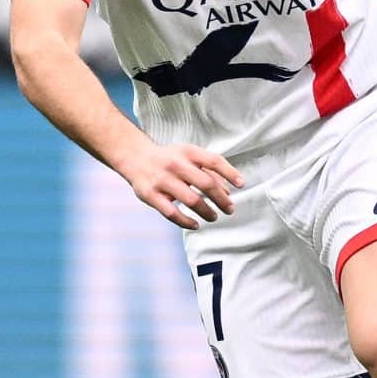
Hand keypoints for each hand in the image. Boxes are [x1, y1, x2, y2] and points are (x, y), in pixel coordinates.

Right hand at [118, 141, 244, 229]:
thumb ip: (208, 169)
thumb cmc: (169, 158)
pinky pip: (172, 213)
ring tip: (214, 217)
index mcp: (187, 152)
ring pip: (191, 200)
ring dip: (207, 211)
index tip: (241, 185)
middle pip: (206, 183)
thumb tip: (228, 190)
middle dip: (221, 199)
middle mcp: (175, 164)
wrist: (135, 157)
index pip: (214, 161)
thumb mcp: (188, 155)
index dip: (230, 173)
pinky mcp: (150, 195)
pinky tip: (195, 225)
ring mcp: (162, 180)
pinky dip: (186, 221)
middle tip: (230, 208)